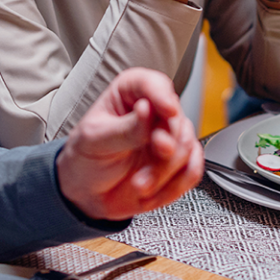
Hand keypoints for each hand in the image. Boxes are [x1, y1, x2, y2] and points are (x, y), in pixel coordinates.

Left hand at [56, 68, 202, 219]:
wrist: (88, 194)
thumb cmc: (86, 159)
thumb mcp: (96, 141)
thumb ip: (125, 128)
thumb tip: (146, 110)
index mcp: (129, 95)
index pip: (153, 84)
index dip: (163, 96)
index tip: (168, 111)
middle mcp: (152, 113)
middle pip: (176, 120)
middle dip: (165, 147)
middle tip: (156, 154)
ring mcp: (167, 138)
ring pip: (186, 147)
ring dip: (164, 173)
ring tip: (140, 185)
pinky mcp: (177, 163)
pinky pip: (192, 171)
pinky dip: (174, 186)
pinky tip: (153, 193)